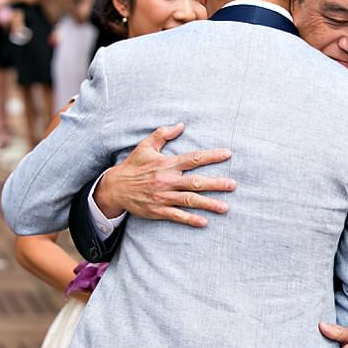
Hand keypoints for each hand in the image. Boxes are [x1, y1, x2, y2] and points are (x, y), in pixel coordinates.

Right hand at [93, 122, 235, 226]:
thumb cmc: (133, 165)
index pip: (193, 158)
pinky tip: (204, 222)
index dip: (211, 156)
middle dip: (216, 184)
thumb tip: (181, 125)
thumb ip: (163, 134)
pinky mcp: (158, 210)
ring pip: (190, 200)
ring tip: (225, 207)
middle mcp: (167, 180)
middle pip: (196, 182)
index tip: (227, 154)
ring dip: (208, 204)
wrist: (115, 188)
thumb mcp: (146, 146)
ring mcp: (163, 197)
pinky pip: (177, 215)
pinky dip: (191, 219)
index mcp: (167, 164)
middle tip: (233, 185)